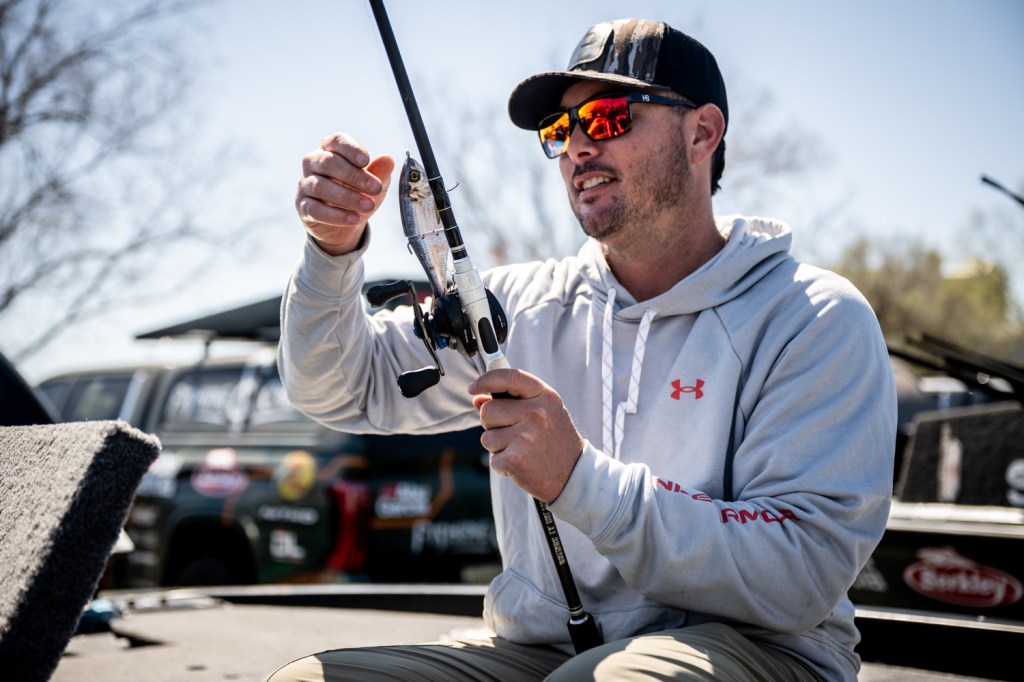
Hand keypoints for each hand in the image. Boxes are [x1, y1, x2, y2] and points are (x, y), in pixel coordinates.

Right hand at [295, 133, 394, 255]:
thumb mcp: (374, 182)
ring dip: (347, 197)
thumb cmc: (358, 192)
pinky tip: (354, 218)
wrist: (346, 222)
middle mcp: (313, 162)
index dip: (351, 149)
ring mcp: (305, 184)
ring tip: (369, 206)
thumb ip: (380, 171)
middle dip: (354, 175)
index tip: (366, 161)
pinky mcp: (303, 206)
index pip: (337, 141)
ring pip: (321, 186)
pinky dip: (336, 215)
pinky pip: (315, 209)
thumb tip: (388, 159)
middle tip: (376, 188)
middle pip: (328, 163)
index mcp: (330, 149)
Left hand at [469, 369, 584, 503]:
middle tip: (513, 434)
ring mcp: (526, 437)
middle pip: (488, 410)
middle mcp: (536, 413)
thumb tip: (477, 398)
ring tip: (521, 450)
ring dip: (498, 447)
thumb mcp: (543, 413)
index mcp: (545, 396)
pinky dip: (503, 464)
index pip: (509, 377)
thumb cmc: (554, 441)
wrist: (574, 475)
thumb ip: (511, 402)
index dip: (486, 380)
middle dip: (492, 424)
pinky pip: (493, 458)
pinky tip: (522, 464)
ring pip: (487, 437)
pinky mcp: (516, 460)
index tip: (473, 388)